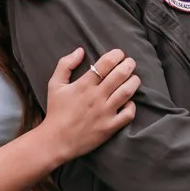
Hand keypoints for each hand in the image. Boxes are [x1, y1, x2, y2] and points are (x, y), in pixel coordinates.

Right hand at [38, 46, 139, 162]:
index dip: (116, 55)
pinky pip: (128, 114)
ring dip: (134, 82)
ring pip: (127, 91)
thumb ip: (65, 64)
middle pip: (120, 74)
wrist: (56, 140)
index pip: (106, 63)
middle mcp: (96, 96)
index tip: (119, 54)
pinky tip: (129, 102)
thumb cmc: (56, 111)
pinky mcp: (110, 126)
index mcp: (84, 84)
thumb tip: (80, 50)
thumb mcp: (54, 84)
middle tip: (131, 63)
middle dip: (129, 65)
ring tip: (134, 78)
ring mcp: (105, 112)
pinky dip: (132, 105)